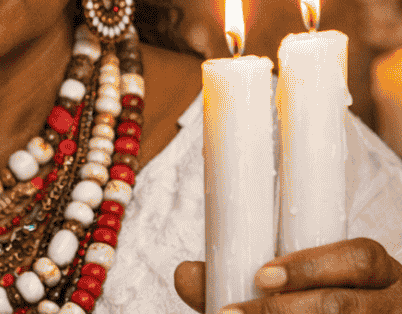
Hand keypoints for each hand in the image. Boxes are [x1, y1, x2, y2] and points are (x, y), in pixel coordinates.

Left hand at [174, 238, 401, 312]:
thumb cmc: (333, 305)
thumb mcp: (309, 285)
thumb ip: (249, 281)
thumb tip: (185, 273)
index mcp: (381, 276)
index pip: (359, 259)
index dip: (310, 266)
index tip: (261, 276)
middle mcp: (393, 304)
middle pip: (343, 305)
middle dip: (282, 311)